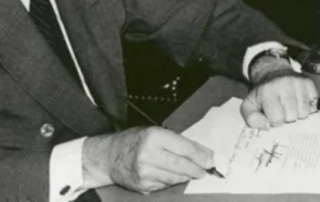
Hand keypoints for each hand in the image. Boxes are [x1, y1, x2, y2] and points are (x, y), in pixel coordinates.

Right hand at [83, 126, 213, 193]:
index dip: (200, 155)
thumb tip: (203, 152)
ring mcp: (145, 172)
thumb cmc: (134, 141)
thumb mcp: (154, 132)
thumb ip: (177, 142)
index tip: (210, 160)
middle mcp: (148, 154)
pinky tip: (172, 175)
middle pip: (181, 165)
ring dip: (186, 176)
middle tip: (205, 170)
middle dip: (197, 169)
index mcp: (153, 136)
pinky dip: (172, 181)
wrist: (108, 156)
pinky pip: (165, 185)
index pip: (183, 147)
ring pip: (175, 178)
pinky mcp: (143, 186)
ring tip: (190, 172)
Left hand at [241, 57, 318, 129]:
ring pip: (305, 113)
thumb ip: (252, 118)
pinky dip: (307, 108)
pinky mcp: (309, 83)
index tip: (272, 115)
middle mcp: (284, 84)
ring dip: (297, 114)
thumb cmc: (262, 93)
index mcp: (268, 91)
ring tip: (290, 107)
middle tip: (281, 111)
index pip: (277, 119)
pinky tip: (298, 102)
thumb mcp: (250, 105)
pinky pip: (314, 106)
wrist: (273, 73)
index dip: (274, 121)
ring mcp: (298, 83)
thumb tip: (266, 127)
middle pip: (292, 117)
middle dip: (287, 118)